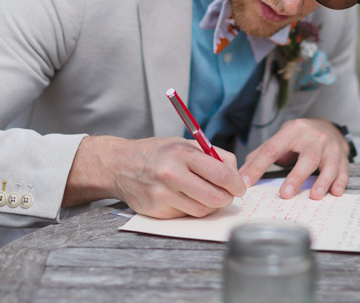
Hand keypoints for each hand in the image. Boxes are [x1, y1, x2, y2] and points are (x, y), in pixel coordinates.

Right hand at [64, 135, 245, 218]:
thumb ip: (212, 156)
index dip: (236, 184)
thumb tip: (237, 175)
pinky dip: (193, 209)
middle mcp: (172, 174)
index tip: (239, 186)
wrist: (120, 165)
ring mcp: (163, 195)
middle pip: (215, 197)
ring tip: (207, 195)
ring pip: (203, 210)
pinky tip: (187, 198)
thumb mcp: (184, 144)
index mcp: (182, 154)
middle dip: (227, 198)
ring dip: (211, 206)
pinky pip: (186, 215)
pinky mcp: (157, 211)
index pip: (221, 174)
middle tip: (228, 195)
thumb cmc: (157, 153)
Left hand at [238, 118, 349, 200]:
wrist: (328, 127)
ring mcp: (330, 148)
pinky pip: (343, 170)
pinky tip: (336, 193)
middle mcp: (314, 138)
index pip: (273, 148)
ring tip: (315, 196)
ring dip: (322, 181)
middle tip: (285, 194)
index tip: (246, 182)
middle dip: (296, 177)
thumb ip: (261, 154)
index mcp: (293, 131)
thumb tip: (241, 173)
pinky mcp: (342, 157)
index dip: (258, 166)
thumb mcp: (280, 138)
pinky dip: (340, 182)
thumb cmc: (299, 137)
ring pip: (328, 165)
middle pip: (307, 157)